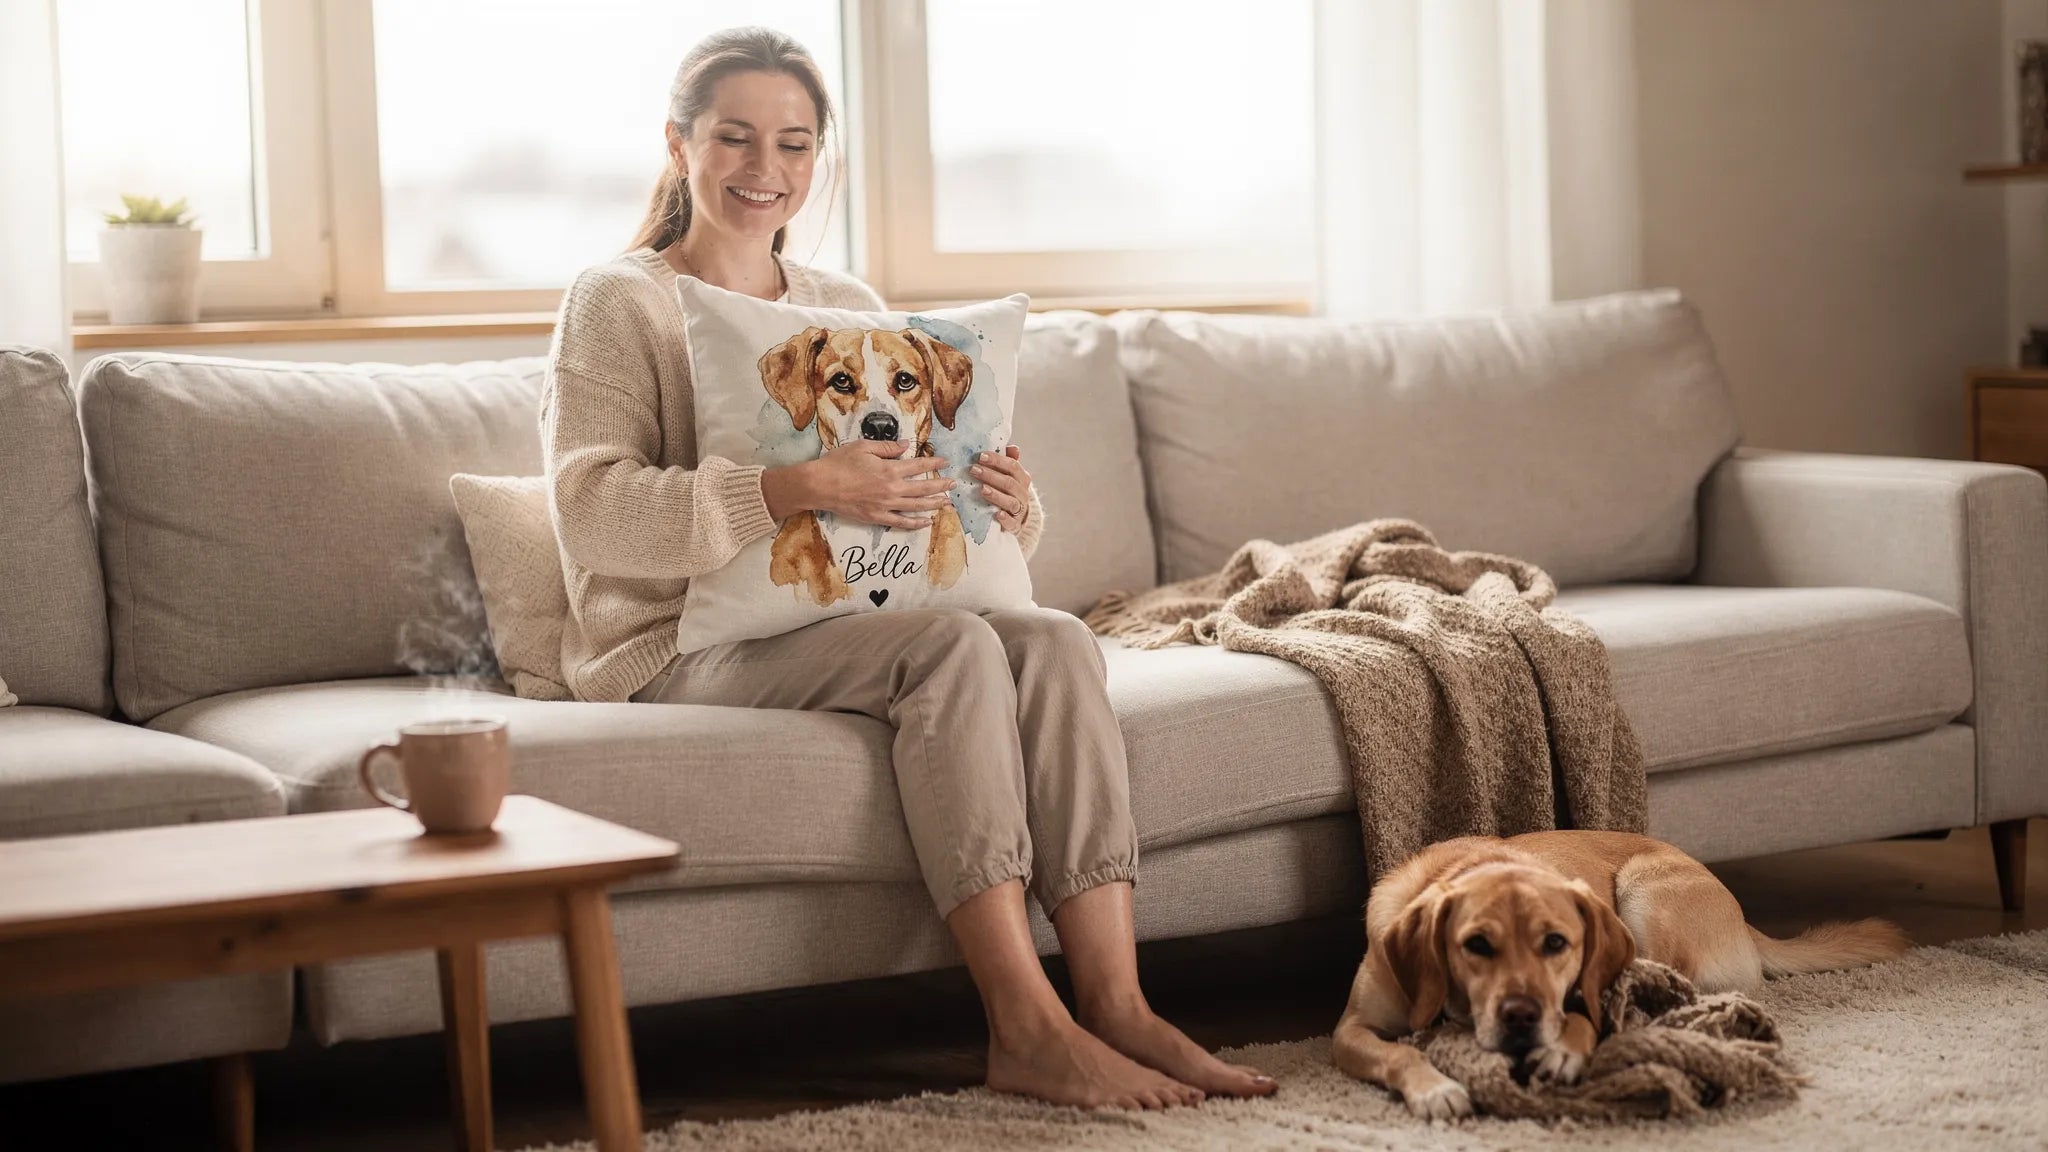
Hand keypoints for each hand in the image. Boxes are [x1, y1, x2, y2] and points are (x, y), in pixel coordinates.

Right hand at [771, 440, 953, 528]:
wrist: (820, 485)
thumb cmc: (839, 462)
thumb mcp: (864, 447)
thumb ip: (888, 447)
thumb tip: (907, 445)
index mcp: (890, 469)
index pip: (919, 466)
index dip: (934, 464)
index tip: (945, 462)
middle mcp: (892, 489)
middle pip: (923, 488)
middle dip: (941, 486)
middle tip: (953, 484)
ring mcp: (885, 506)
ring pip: (916, 507)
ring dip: (934, 504)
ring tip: (947, 502)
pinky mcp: (876, 518)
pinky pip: (901, 522)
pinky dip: (915, 523)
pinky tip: (926, 522)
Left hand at [974, 444, 1032, 533]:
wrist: (1017, 517)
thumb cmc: (1008, 491)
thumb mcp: (1009, 476)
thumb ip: (1008, 462)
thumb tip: (1013, 447)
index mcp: (1022, 478)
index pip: (1012, 466)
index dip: (997, 460)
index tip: (981, 456)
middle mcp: (1023, 492)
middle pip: (1008, 483)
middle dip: (991, 475)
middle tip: (973, 470)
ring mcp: (1020, 510)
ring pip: (1010, 501)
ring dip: (996, 495)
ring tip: (982, 489)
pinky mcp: (1015, 525)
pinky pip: (1012, 522)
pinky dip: (1005, 519)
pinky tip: (997, 514)